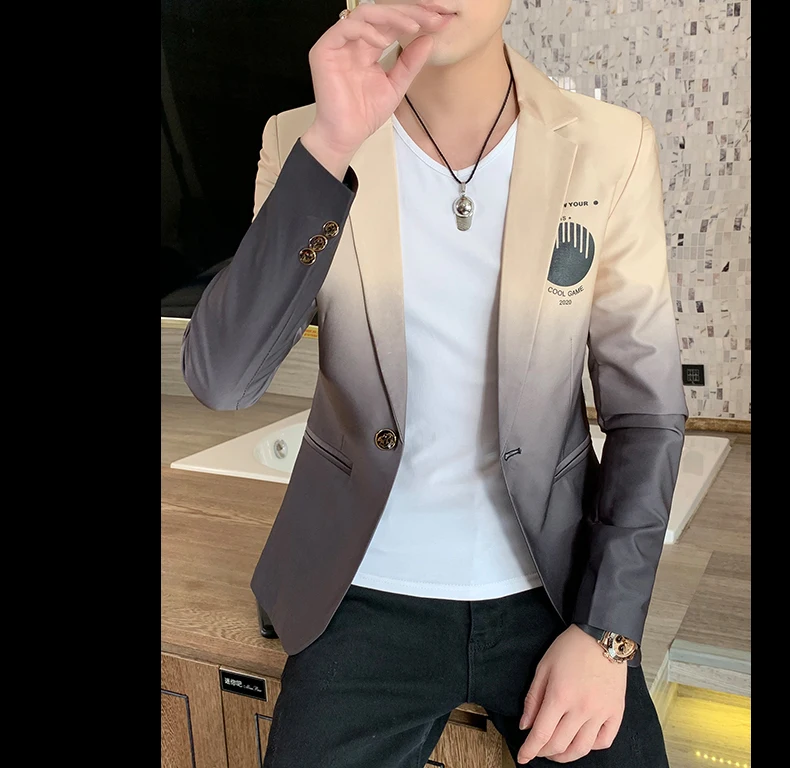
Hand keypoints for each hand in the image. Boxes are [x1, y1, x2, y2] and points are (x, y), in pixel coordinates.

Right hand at [303, 3, 450, 161]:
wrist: (345, 136)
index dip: (417, 18)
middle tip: (433, 16)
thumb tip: (428, 39)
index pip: (393, 23)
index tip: (440, 20)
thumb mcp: (396, 85)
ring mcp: (339, 44)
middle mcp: (354, 42)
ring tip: (413, 26)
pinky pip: (345, 28)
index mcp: (368, 47)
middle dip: (410, 11)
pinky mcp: (325, 50)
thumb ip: (410, 63)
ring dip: (392, 16)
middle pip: (382, 13)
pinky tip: (384, 42)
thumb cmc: (364, 115)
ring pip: (365, 13)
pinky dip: (367, 31)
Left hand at [516, 625, 626, 763]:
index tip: (523, 757)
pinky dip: (591, 747)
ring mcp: (601, 712)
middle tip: (538, 750)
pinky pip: (604, 741)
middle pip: (560, 745)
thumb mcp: (544, 667)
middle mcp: (581, 708)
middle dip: (544, 752)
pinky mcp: (616, 712)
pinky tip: (581, 741)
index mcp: (560, 695)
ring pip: (582, 748)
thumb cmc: (571, 647)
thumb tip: (525, 724)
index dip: (530, 750)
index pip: (541, 734)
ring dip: (566, 756)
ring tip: (556, 752)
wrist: (602, 635)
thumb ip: (533, 698)